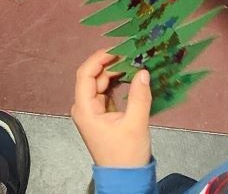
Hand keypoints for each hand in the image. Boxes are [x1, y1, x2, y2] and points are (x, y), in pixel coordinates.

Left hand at [70, 49, 152, 168]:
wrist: (126, 178)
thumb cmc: (126, 154)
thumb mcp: (135, 124)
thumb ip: (139, 96)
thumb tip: (143, 71)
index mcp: (85, 109)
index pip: (85, 75)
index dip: (98, 59)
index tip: (116, 50)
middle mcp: (84, 108)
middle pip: (93, 78)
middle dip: (110, 65)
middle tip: (130, 54)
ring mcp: (92, 112)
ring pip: (101, 85)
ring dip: (115, 74)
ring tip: (133, 63)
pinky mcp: (102, 116)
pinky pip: (107, 94)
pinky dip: (117, 84)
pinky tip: (131, 77)